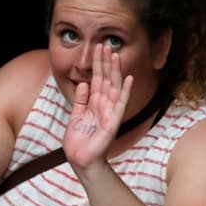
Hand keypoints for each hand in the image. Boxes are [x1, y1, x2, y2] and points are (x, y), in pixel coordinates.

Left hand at [62, 43, 133, 170]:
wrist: (80, 160)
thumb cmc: (79, 141)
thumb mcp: (76, 116)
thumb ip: (80, 100)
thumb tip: (84, 83)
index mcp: (94, 104)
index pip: (97, 80)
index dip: (98, 65)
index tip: (98, 49)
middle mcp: (104, 106)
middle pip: (106, 79)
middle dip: (105, 63)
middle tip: (106, 45)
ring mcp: (110, 113)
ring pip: (113, 87)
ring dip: (115, 71)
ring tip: (115, 55)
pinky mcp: (113, 122)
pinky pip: (120, 105)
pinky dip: (125, 91)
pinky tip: (129, 79)